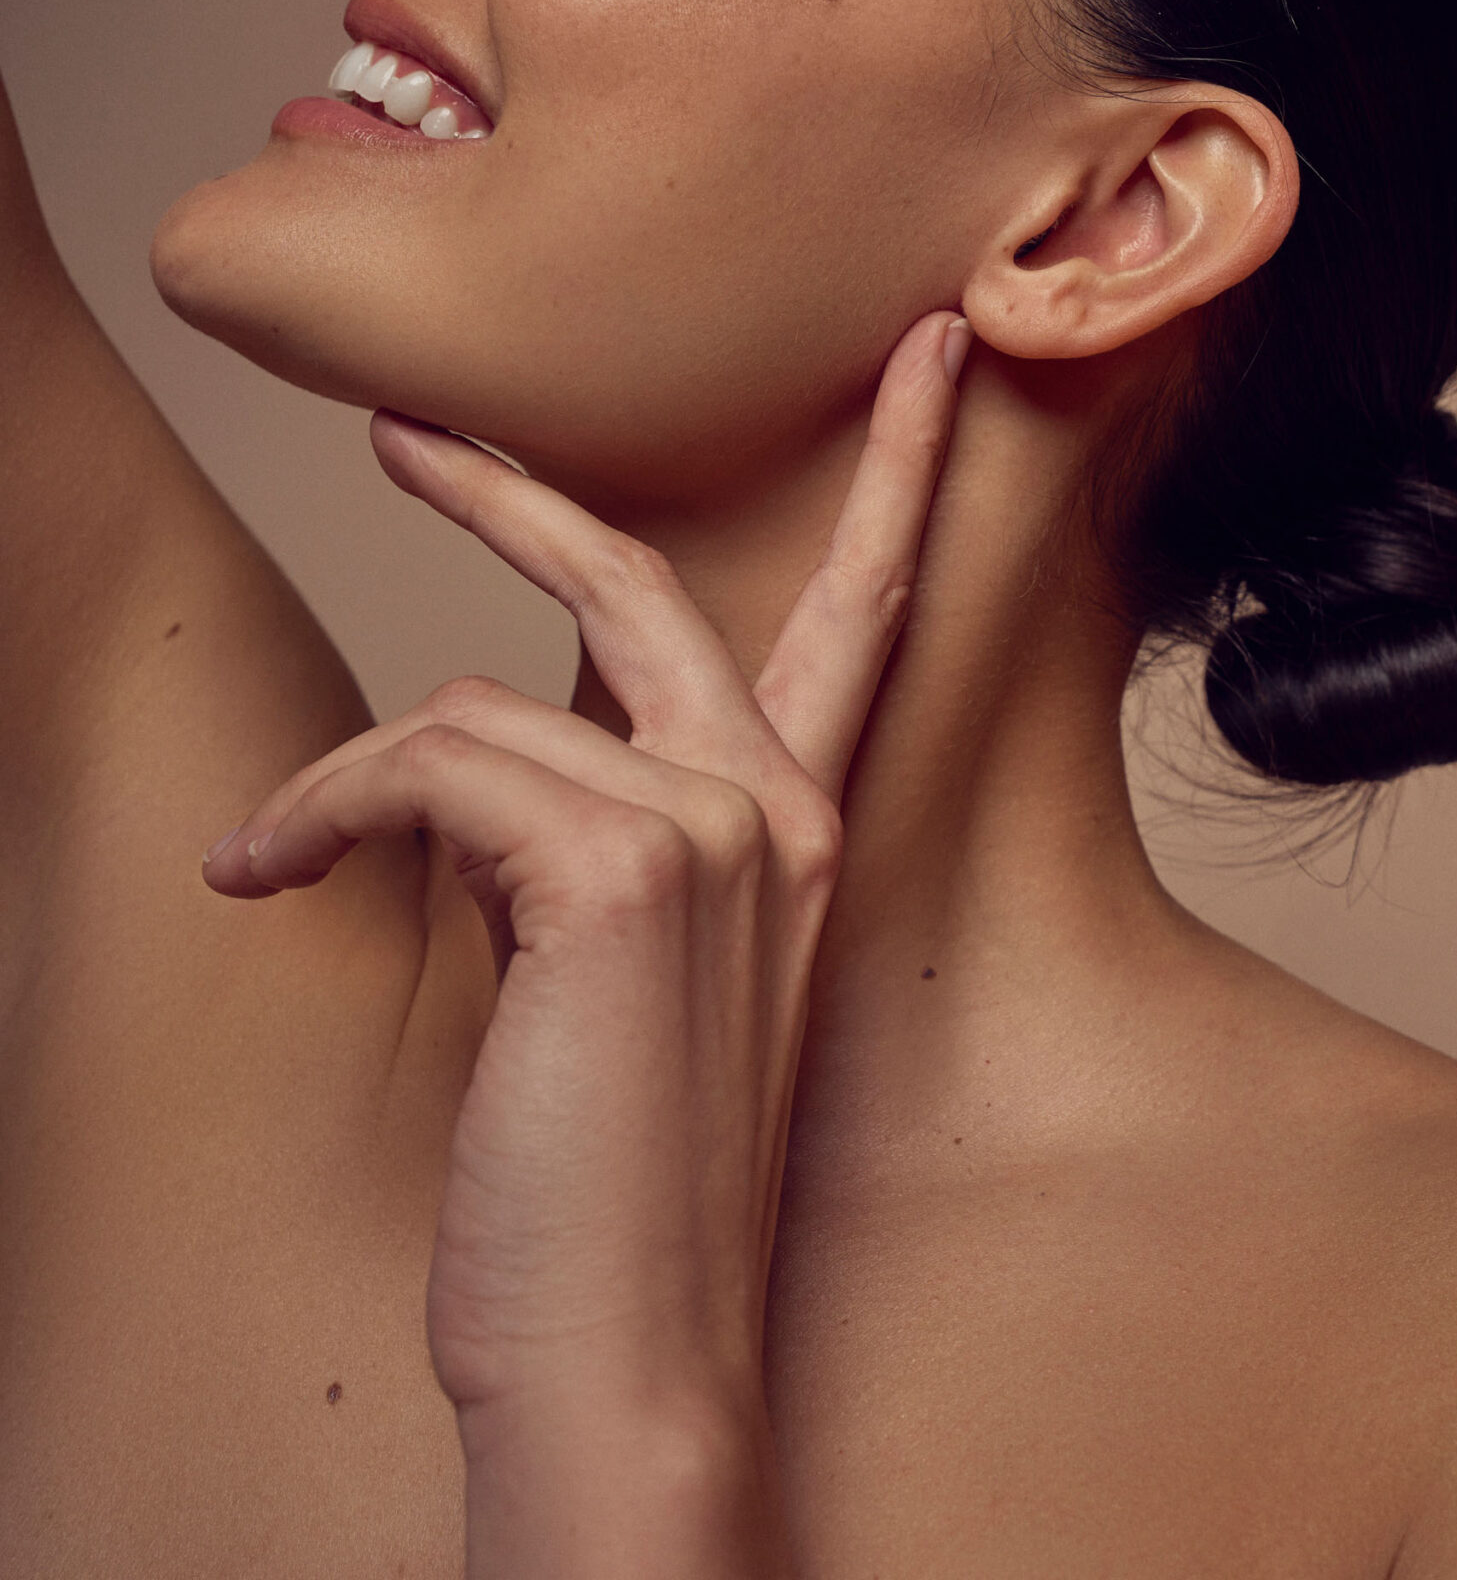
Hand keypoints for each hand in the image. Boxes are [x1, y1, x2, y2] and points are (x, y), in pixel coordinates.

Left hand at [201, 310, 967, 1574]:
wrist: (635, 1366)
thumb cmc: (613, 1185)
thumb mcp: (620, 973)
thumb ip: (587, 830)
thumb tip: (482, 749)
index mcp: (799, 830)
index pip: (861, 609)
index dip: (902, 469)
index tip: (935, 348)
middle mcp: (777, 809)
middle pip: (638, 578)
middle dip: (510, 492)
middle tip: (402, 436)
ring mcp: (714, 829)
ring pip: (474, 709)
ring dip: (347, 789)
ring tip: (275, 859)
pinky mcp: (620, 867)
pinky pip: (422, 768)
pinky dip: (315, 815)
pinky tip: (263, 876)